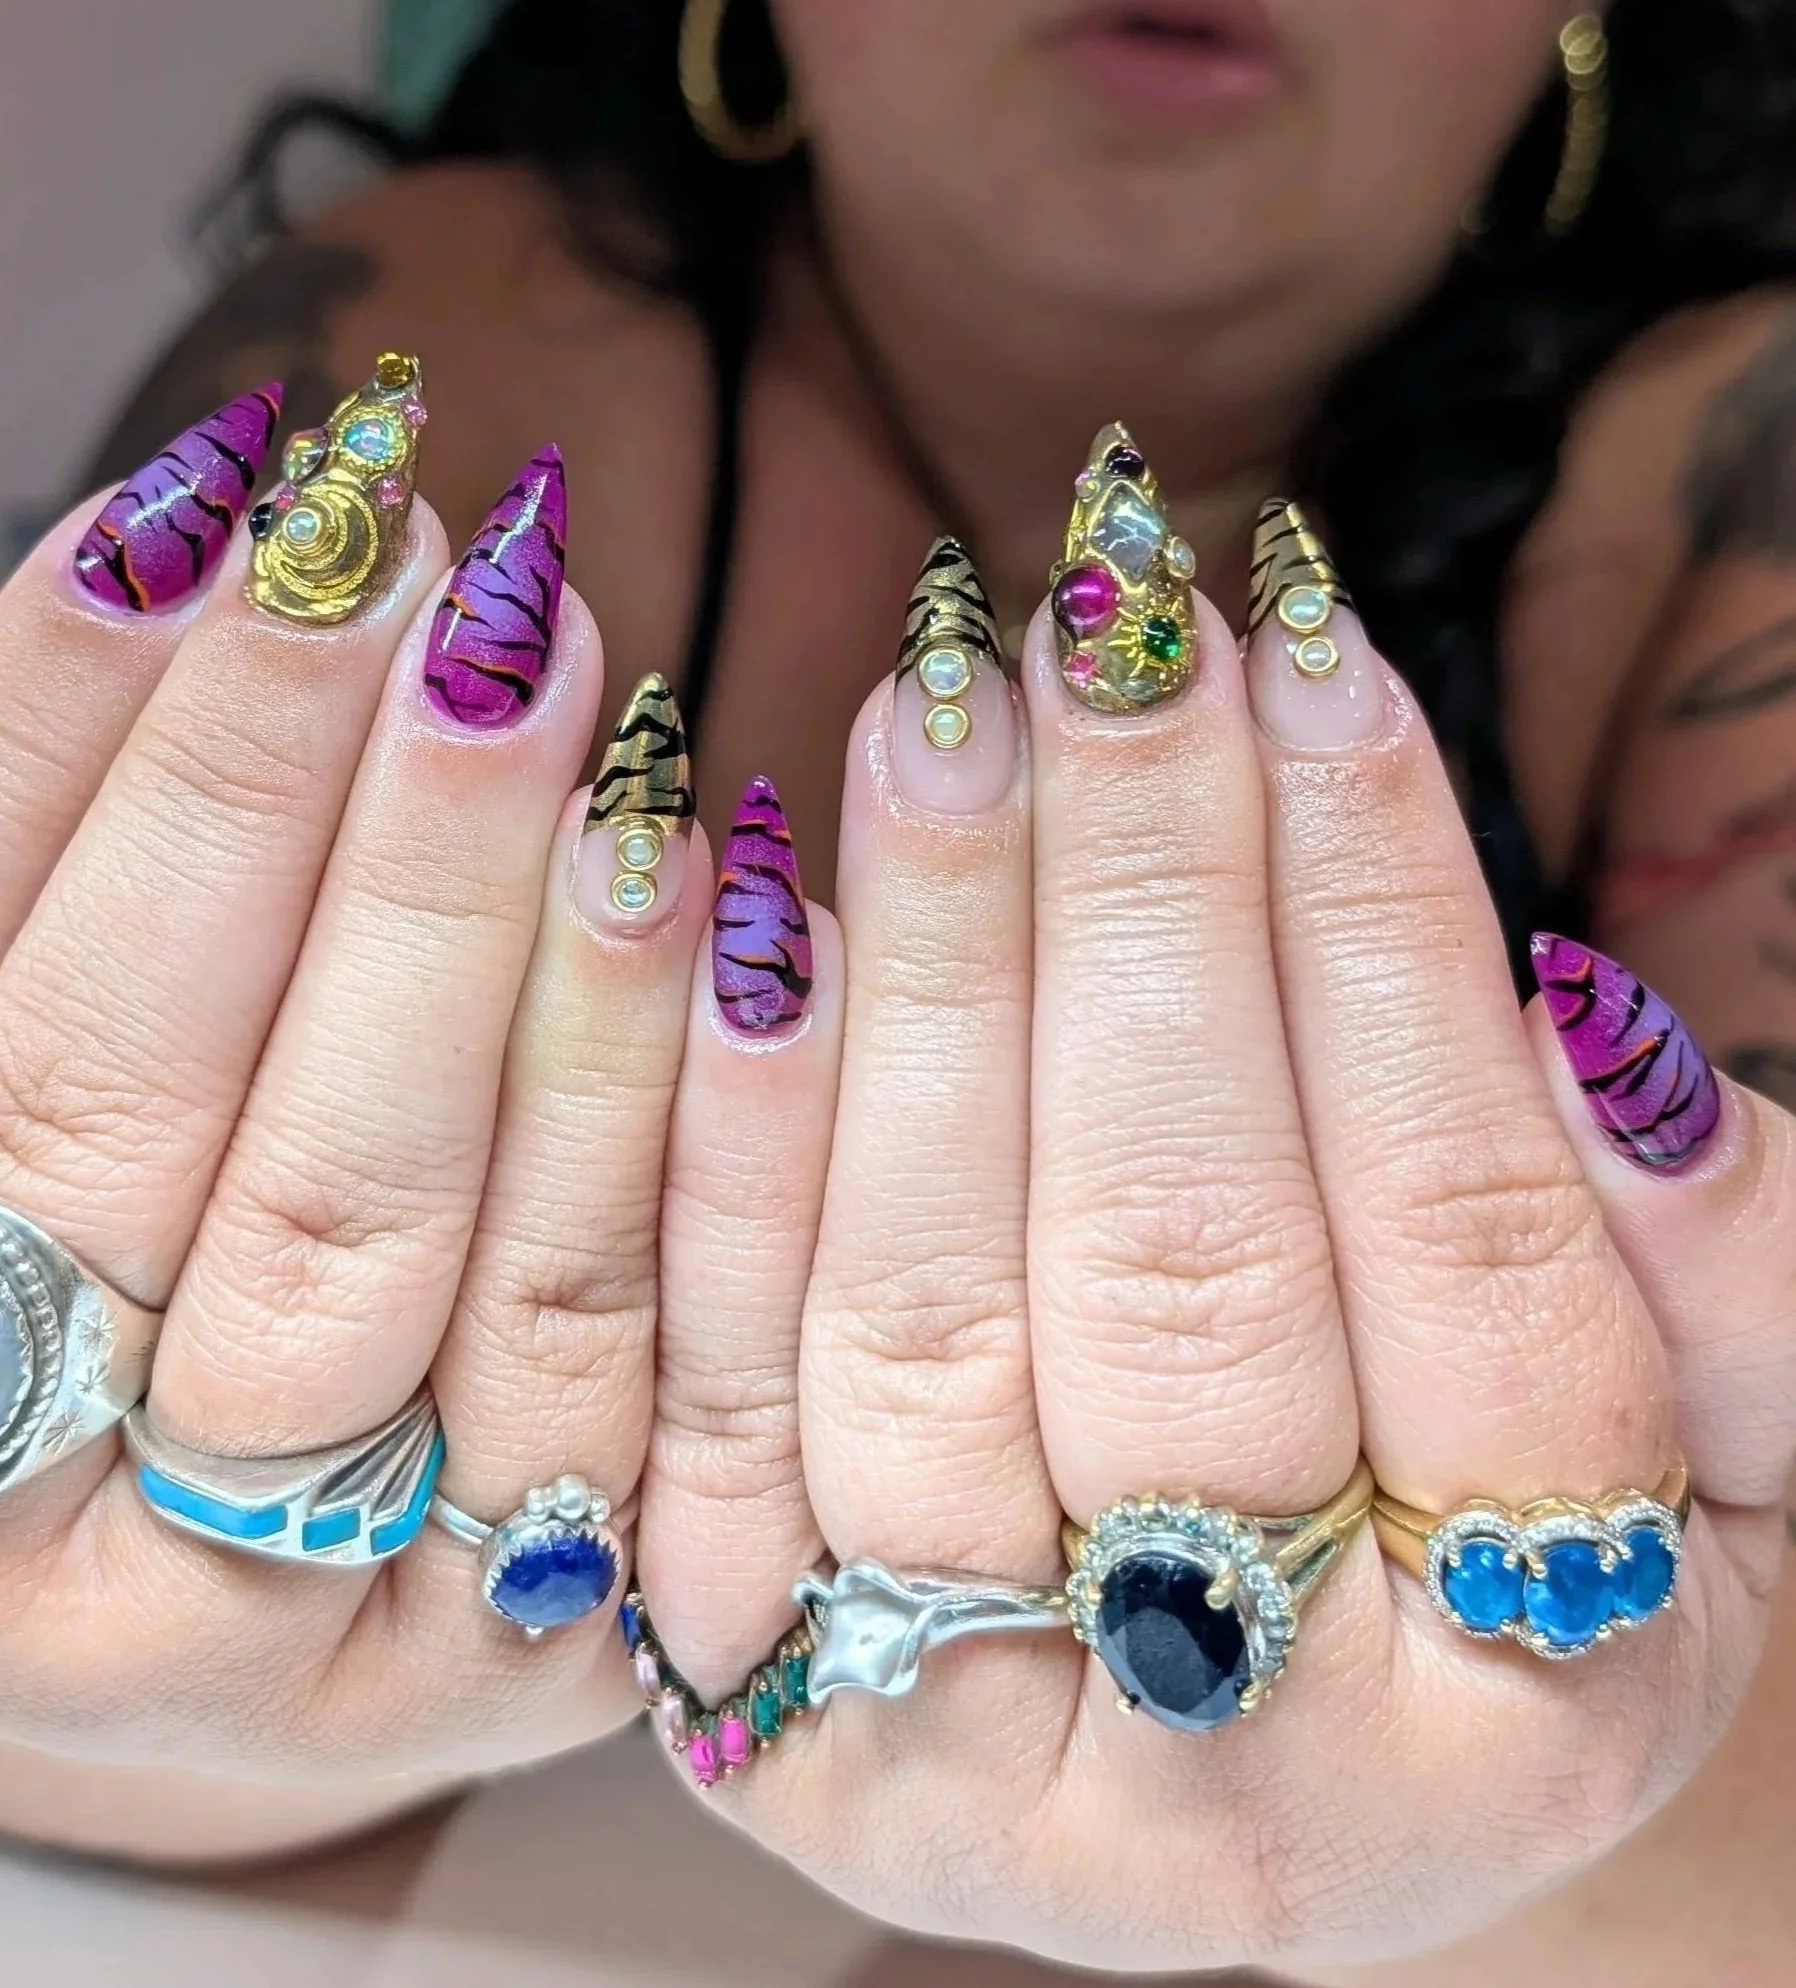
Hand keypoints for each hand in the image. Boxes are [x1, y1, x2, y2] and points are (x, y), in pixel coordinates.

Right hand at [0, 382, 713, 1859]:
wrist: (246, 1660)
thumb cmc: (65, 1339)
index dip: (7, 750)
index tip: (170, 508)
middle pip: (104, 1112)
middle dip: (250, 789)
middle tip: (390, 549)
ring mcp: (247, 1619)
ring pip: (358, 1228)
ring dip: (462, 914)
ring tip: (550, 666)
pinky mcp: (496, 1647)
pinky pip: (590, 1351)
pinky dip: (646, 1102)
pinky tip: (703, 893)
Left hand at [639, 476, 1795, 1973]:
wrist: (1260, 1782)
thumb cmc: (1499, 1578)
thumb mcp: (1721, 1474)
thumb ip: (1721, 1290)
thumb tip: (1603, 1038)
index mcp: (1519, 1721)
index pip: (1462, 1255)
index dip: (1383, 930)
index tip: (1309, 652)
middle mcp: (1226, 1775)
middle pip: (1174, 1277)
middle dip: (1140, 907)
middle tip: (1107, 627)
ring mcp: (958, 1749)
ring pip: (918, 1326)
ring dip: (928, 980)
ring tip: (936, 710)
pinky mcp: (755, 1692)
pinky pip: (714, 1396)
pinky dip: (735, 1144)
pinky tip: (752, 912)